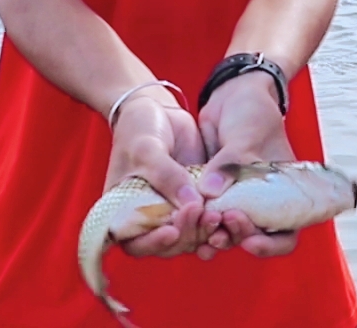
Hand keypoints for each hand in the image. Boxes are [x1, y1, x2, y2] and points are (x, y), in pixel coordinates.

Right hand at [108, 88, 206, 257]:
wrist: (157, 111)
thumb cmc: (139, 130)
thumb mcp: (146, 150)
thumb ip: (167, 177)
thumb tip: (191, 205)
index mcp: (125, 214)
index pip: (137, 244)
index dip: (153, 244)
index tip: (171, 232)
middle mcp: (150, 220)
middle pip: (170, 245)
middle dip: (187, 234)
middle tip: (202, 213)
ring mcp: (174, 212)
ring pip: (192, 236)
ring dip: (205, 231)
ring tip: (218, 215)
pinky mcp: (196, 202)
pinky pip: (207, 220)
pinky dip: (218, 222)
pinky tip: (230, 215)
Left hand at [195, 73, 297, 258]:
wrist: (233, 96)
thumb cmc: (253, 114)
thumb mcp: (247, 135)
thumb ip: (230, 165)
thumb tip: (209, 191)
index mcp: (282, 195)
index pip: (285, 234)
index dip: (270, 244)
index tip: (250, 240)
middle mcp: (261, 202)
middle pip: (253, 237)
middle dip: (236, 236)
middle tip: (221, 223)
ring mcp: (236, 199)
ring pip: (227, 231)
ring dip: (214, 235)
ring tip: (201, 229)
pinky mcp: (213, 193)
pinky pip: (206, 217)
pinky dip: (197, 224)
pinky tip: (183, 226)